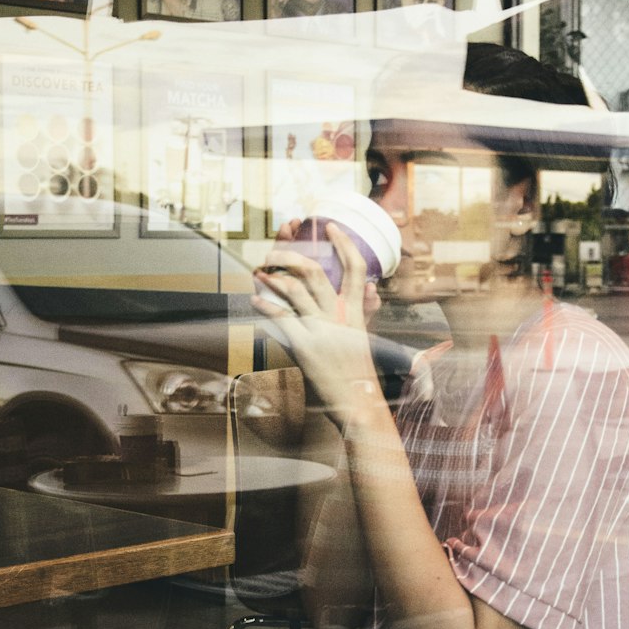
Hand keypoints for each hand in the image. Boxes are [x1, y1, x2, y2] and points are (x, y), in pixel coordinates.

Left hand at [252, 225, 382, 425]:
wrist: (357, 401)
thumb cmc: (359, 370)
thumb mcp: (364, 336)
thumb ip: (367, 309)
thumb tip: (373, 288)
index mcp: (354, 310)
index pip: (356, 268)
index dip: (344, 243)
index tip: (331, 226)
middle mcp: (338, 315)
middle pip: (315, 271)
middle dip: (291, 255)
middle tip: (275, 250)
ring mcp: (320, 329)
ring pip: (294, 291)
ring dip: (272, 277)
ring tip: (260, 271)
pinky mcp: (304, 346)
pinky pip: (281, 319)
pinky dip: (265, 307)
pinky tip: (255, 300)